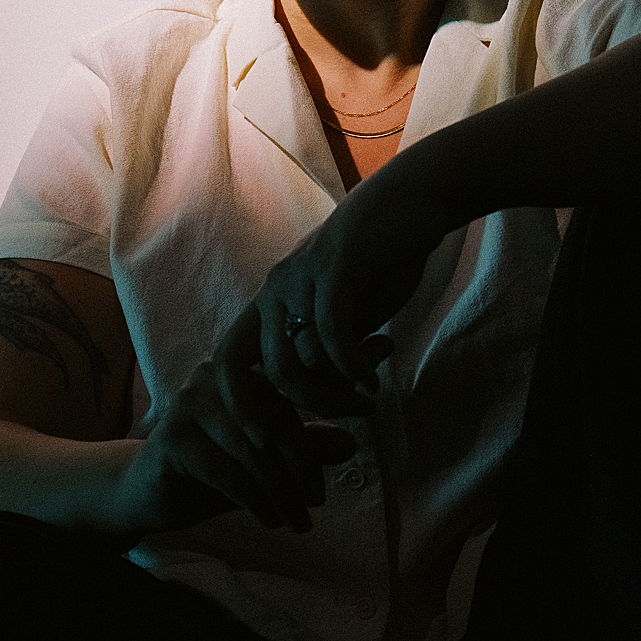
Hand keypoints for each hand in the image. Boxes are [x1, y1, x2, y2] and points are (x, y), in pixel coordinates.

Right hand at [109, 350, 355, 537]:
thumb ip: (304, 445)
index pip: (295, 380)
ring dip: (282, 492)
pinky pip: (229, 472)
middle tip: (317, 502)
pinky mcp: (175, 437)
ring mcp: (191, 403)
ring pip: (256, 450)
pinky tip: (270, 520)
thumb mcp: (265, 459)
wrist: (150, 490)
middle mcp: (215, 375)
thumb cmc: (213, 468)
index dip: (334, 390)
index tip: (373, 400)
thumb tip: (352, 442)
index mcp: (241, 369)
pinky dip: (255, 500)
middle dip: (304, 466)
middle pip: (278, 418)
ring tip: (299, 522)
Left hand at [223, 176, 454, 413]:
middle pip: (262, 368)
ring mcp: (302, 279)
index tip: (265, 438)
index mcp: (271, 301)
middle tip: (333, 420)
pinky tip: (372, 381)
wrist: (411, 201)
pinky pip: (332, 335)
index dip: (237, 401)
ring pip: (299, 360)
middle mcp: (276, 290)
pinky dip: (351, 367)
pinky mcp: (335, 269)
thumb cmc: (381, 260)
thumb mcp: (349, 313)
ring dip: (334, 393)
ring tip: (367, 400)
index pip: (229, 358)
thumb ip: (331, 349)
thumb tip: (329, 395)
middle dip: (291, 407)